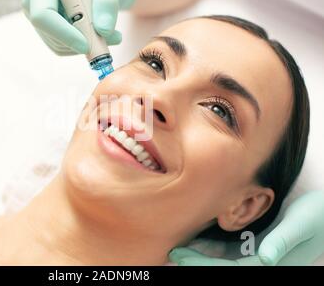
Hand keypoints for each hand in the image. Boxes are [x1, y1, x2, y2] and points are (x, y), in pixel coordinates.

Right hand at [22, 0, 139, 54]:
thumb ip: (107, 1)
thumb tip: (103, 29)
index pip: (43, 15)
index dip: (64, 33)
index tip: (87, 44)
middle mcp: (33, 2)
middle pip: (49, 35)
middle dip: (76, 42)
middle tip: (100, 42)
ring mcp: (37, 20)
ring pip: (58, 45)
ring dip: (81, 45)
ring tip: (100, 31)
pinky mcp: (45, 33)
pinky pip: (62, 49)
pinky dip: (80, 47)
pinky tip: (90, 33)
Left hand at [169, 191, 323, 265]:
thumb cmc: (318, 215)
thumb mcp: (302, 223)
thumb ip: (284, 240)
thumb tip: (265, 259)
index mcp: (274, 262)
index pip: (232, 269)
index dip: (205, 264)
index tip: (181, 258)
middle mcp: (265, 262)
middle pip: (225, 267)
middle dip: (198, 263)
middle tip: (173, 255)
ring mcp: (262, 254)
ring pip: (227, 260)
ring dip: (204, 257)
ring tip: (181, 251)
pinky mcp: (261, 245)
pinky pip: (233, 252)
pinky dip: (214, 250)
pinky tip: (199, 244)